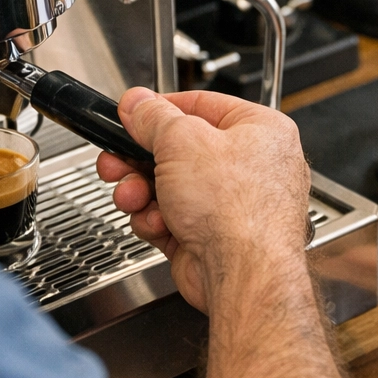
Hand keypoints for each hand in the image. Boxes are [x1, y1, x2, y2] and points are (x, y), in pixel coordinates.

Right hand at [95, 88, 310, 313]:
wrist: (243, 274)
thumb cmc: (237, 209)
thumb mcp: (182, 141)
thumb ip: (154, 118)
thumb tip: (138, 103)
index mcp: (260, 131)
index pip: (203, 106)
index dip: (163, 109)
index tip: (134, 115)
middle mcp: (251, 166)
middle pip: (180, 150)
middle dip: (140, 160)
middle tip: (117, 161)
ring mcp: (233, 205)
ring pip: (170, 187)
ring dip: (142, 193)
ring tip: (133, 197)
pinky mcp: (213, 237)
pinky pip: (172, 218)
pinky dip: (156, 221)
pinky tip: (156, 224)